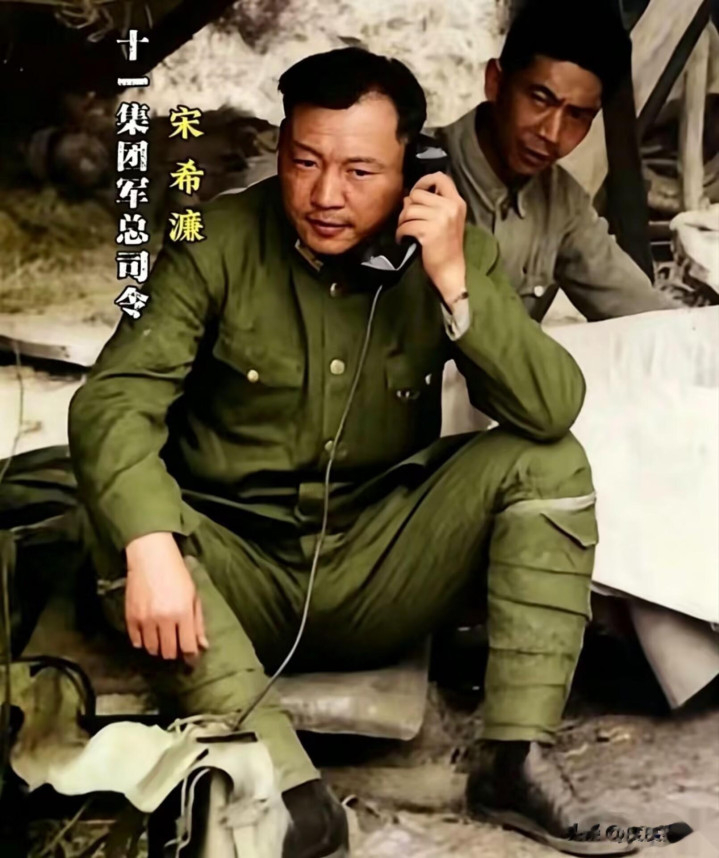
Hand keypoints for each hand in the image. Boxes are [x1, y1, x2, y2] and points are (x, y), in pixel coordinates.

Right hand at [124, 532, 208, 661]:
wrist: (151, 558)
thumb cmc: (177, 575)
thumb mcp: (194, 595)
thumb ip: (198, 622)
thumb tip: (202, 646)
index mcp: (183, 613)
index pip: (187, 647)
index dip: (190, 656)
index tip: (191, 658)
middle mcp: (164, 619)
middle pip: (168, 652)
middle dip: (174, 652)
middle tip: (175, 645)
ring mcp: (146, 620)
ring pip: (152, 649)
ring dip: (158, 648)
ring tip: (161, 639)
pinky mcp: (130, 617)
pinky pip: (136, 641)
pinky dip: (142, 641)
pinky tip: (148, 634)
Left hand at [396, 172, 466, 303]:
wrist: (450, 270)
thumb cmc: (446, 247)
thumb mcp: (446, 221)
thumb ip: (431, 205)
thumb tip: (407, 197)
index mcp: (457, 202)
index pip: (440, 177)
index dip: (424, 181)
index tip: (416, 193)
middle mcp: (450, 207)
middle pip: (417, 194)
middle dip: (408, 207)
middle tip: (407, 220)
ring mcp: (441, 219)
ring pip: (409, 210)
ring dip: (402, 221)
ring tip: (405, 231)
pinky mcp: (429, 231)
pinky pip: (405, 225)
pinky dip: (400, 233)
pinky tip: (403, 239)